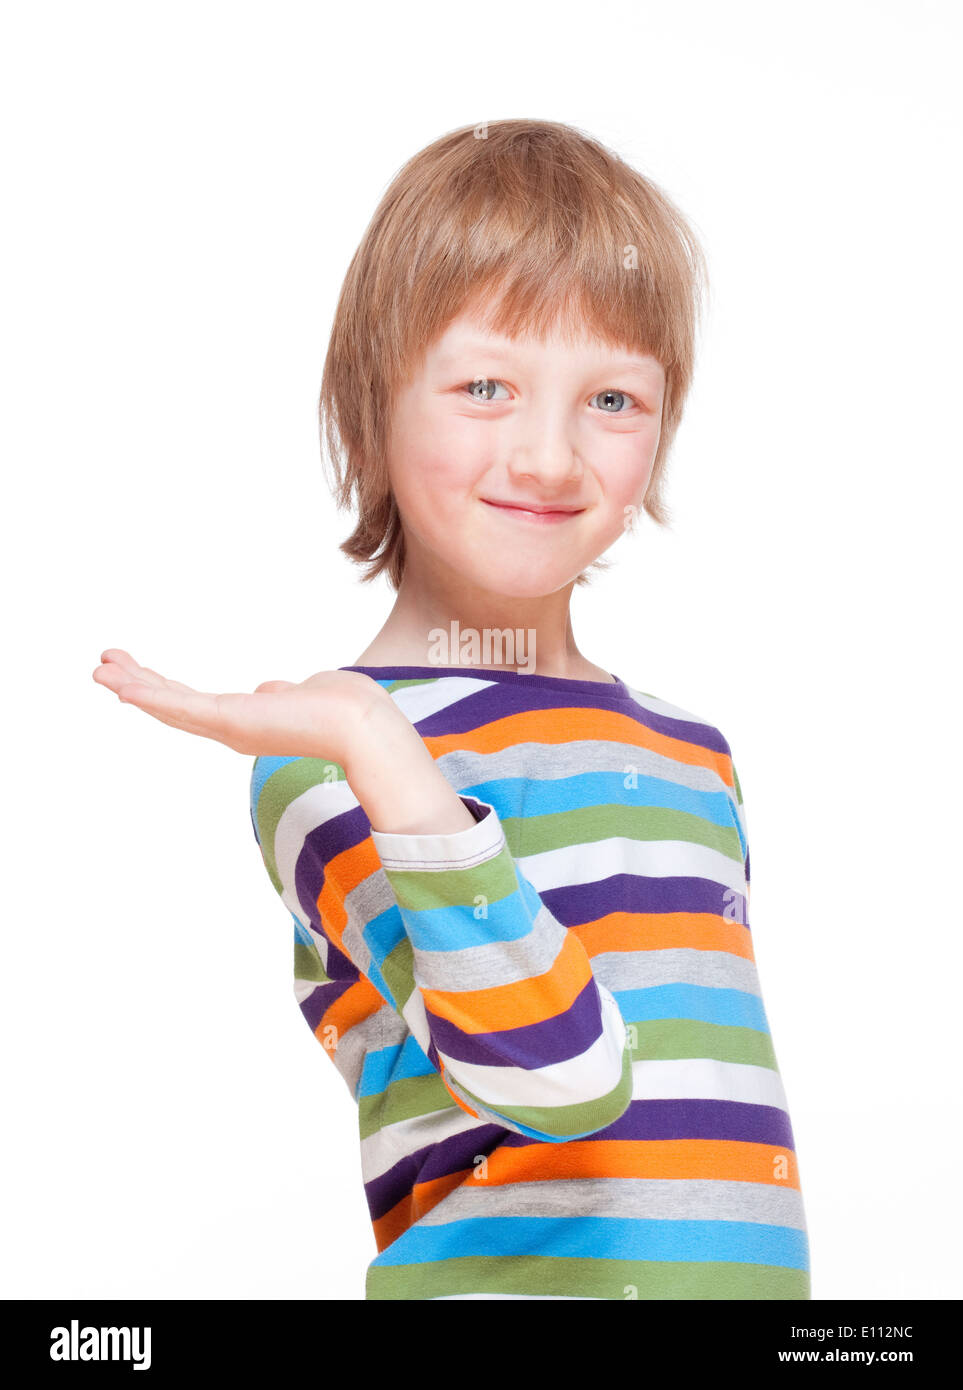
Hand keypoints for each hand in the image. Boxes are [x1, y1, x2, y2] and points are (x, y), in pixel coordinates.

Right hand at [92, 648, 385, 761]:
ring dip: (131, 687)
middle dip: (136, 685)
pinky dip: (150, 696)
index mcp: (244, 721)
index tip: (134, 674)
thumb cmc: (339, 708)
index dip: (160, 690)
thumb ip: (276, 696)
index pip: (193, 703)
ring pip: (167, 706)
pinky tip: (124, 685)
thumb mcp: (298, 696)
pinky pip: (180, 707)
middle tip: (101, 666)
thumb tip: (269, 689)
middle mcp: (230, 729)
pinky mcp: (230, 721)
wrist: (359, 723)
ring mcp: (227, 727)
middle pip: (171, 704)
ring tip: (98, 670)